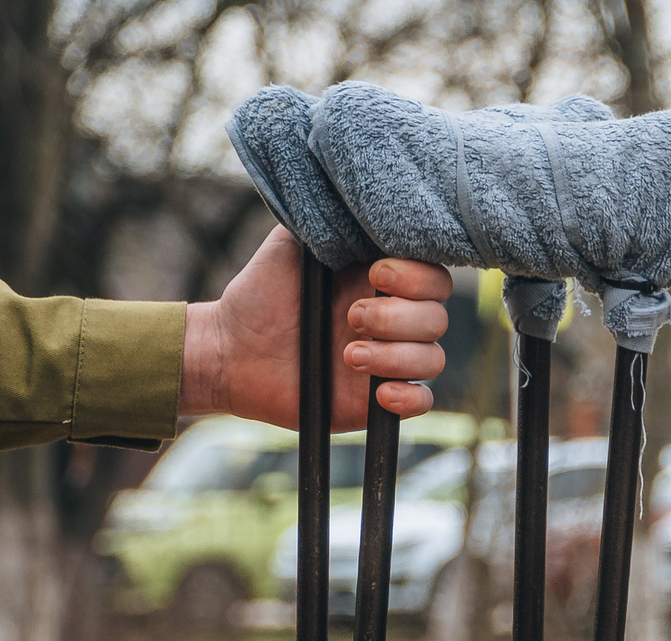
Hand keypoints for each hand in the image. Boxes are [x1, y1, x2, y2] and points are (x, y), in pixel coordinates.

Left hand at [179, 226, 451, 428]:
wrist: (232, 349)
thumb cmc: (262, 294)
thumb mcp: (293, 244)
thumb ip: (332, 224)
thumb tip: (368, 208)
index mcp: (384, 282)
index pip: (433, 278)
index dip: (416, 277)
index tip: (375, 274)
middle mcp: (396, 320)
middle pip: (437, 319)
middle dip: (397, 318)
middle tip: (352, 318)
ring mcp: (391, 361)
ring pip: (432, 360)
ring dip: (396, 358)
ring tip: (349, 356)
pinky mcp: (379, 401)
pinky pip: (421, 402)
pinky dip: (408, 399)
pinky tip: (378, 394)